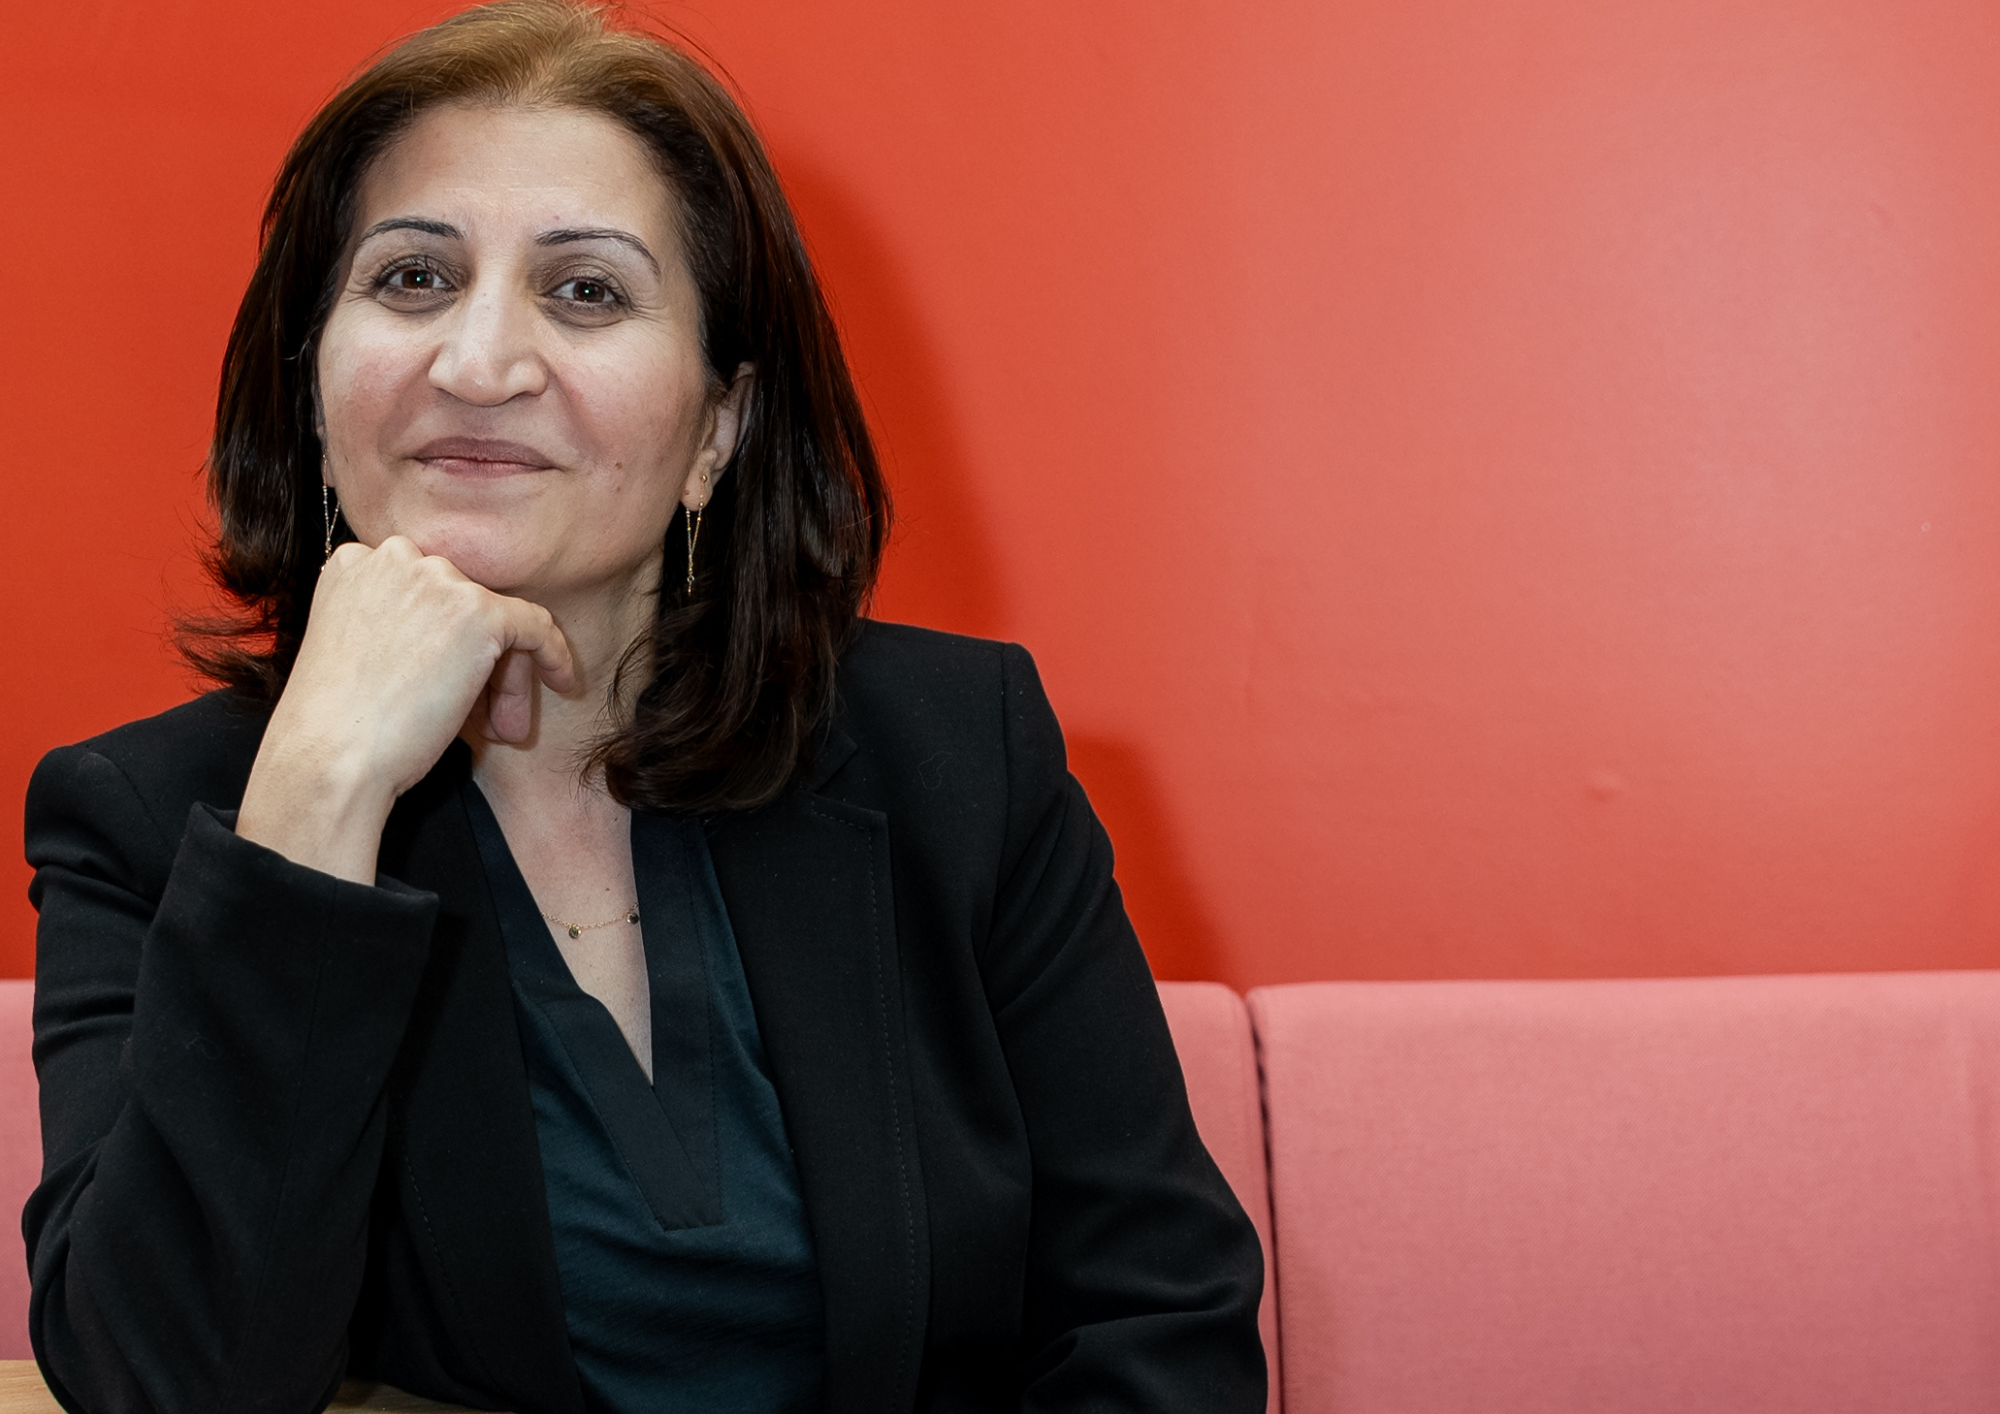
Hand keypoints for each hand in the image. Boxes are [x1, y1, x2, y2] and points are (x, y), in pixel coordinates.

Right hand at [236, 536, 575, 881]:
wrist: (331, 755)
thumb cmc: (337, 723)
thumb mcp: (359, 648)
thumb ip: (399, 624)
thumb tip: (459, 641)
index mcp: (354, 562)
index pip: (424, 589)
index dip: (441, 639)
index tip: (447, 680)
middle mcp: (395, 557)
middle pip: (461, 601)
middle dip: (475, 657)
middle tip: (483, 713)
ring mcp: (438, 580)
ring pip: (496, 619)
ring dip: (503, 674)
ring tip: (499, 727)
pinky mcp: (477, 612)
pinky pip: (536, 626)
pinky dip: (553, 655)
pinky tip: (562, 683)